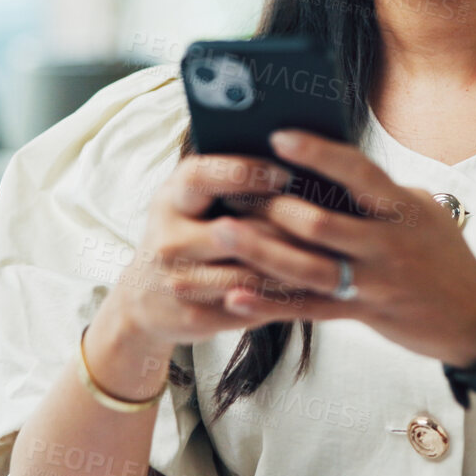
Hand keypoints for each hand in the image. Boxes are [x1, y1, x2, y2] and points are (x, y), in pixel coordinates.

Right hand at [94, 152, 317, 359]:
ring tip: (331, 253)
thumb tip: (295, 159)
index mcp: (170, 199)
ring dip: (293, 265)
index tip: (285, 173)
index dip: (244, 173)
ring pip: (249, 274)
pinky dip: (283, 296)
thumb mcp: (192, 202)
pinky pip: (250, 305)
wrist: (144, 297)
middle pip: (235, 231)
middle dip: (284, 226)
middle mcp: (168, 240)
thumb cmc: (186, 233)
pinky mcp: (193, 316)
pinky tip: (312, 285)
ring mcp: (178, 282)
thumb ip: (229, 183)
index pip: (202, 176)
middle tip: (328, 219)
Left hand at [207, 128, 475, 368]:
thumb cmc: (442, 254)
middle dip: (273, 207)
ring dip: (260, 251)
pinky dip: (268, 304)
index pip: (357, 172)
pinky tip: (234, 297)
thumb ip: (379, 191)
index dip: (317, 153)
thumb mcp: (420, 210)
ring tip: (222, 231)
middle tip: (233, 190)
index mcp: (402, 208)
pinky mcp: (361, 314)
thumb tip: (332, 161)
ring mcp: (373, 282)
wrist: (475, 317)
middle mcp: (387, 243)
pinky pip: (307, 310)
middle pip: (321, 223)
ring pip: (307, 268)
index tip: (278, 136)